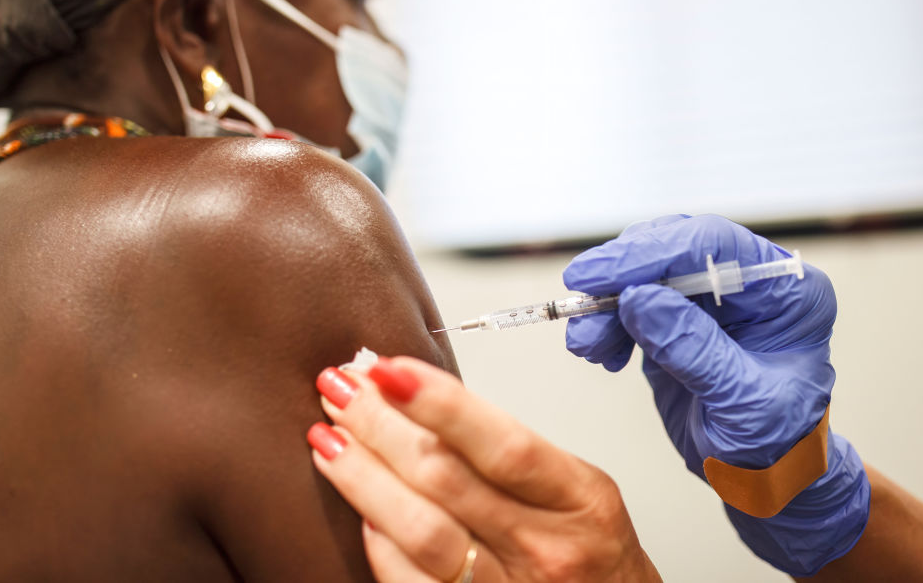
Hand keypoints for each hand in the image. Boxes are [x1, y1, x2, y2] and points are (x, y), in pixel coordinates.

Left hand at [307, 357, 661, 581]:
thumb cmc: (594, 554)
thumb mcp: (579, 491)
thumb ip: (511, 454)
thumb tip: (421, 403)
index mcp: (580, 500)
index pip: (502, 443)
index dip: (439, 403)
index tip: (388, 368)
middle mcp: (545, 548)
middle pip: (447, 479)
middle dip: (382, 425)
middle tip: (342, 388)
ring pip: (421, 531)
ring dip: (364, 478)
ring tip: (329, 438)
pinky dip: (380, 545)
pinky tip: (359, 509)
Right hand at [562, 214, 868, 575]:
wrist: (766, 481)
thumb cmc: (776, 446)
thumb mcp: (740, 402)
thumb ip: (692, 348)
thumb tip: (638, 299)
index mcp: (786, 292)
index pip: (714, 248)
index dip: (653, 253)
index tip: (603, 275)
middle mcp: (749, 286)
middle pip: (673, 251)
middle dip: (621, 274)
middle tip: (580, 296)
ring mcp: (711, 301)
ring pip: (645, 275)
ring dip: (605, 304)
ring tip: (585, 343)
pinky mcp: (678, 319)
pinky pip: (631, 304)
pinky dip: (606, 323)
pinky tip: (601, 353)